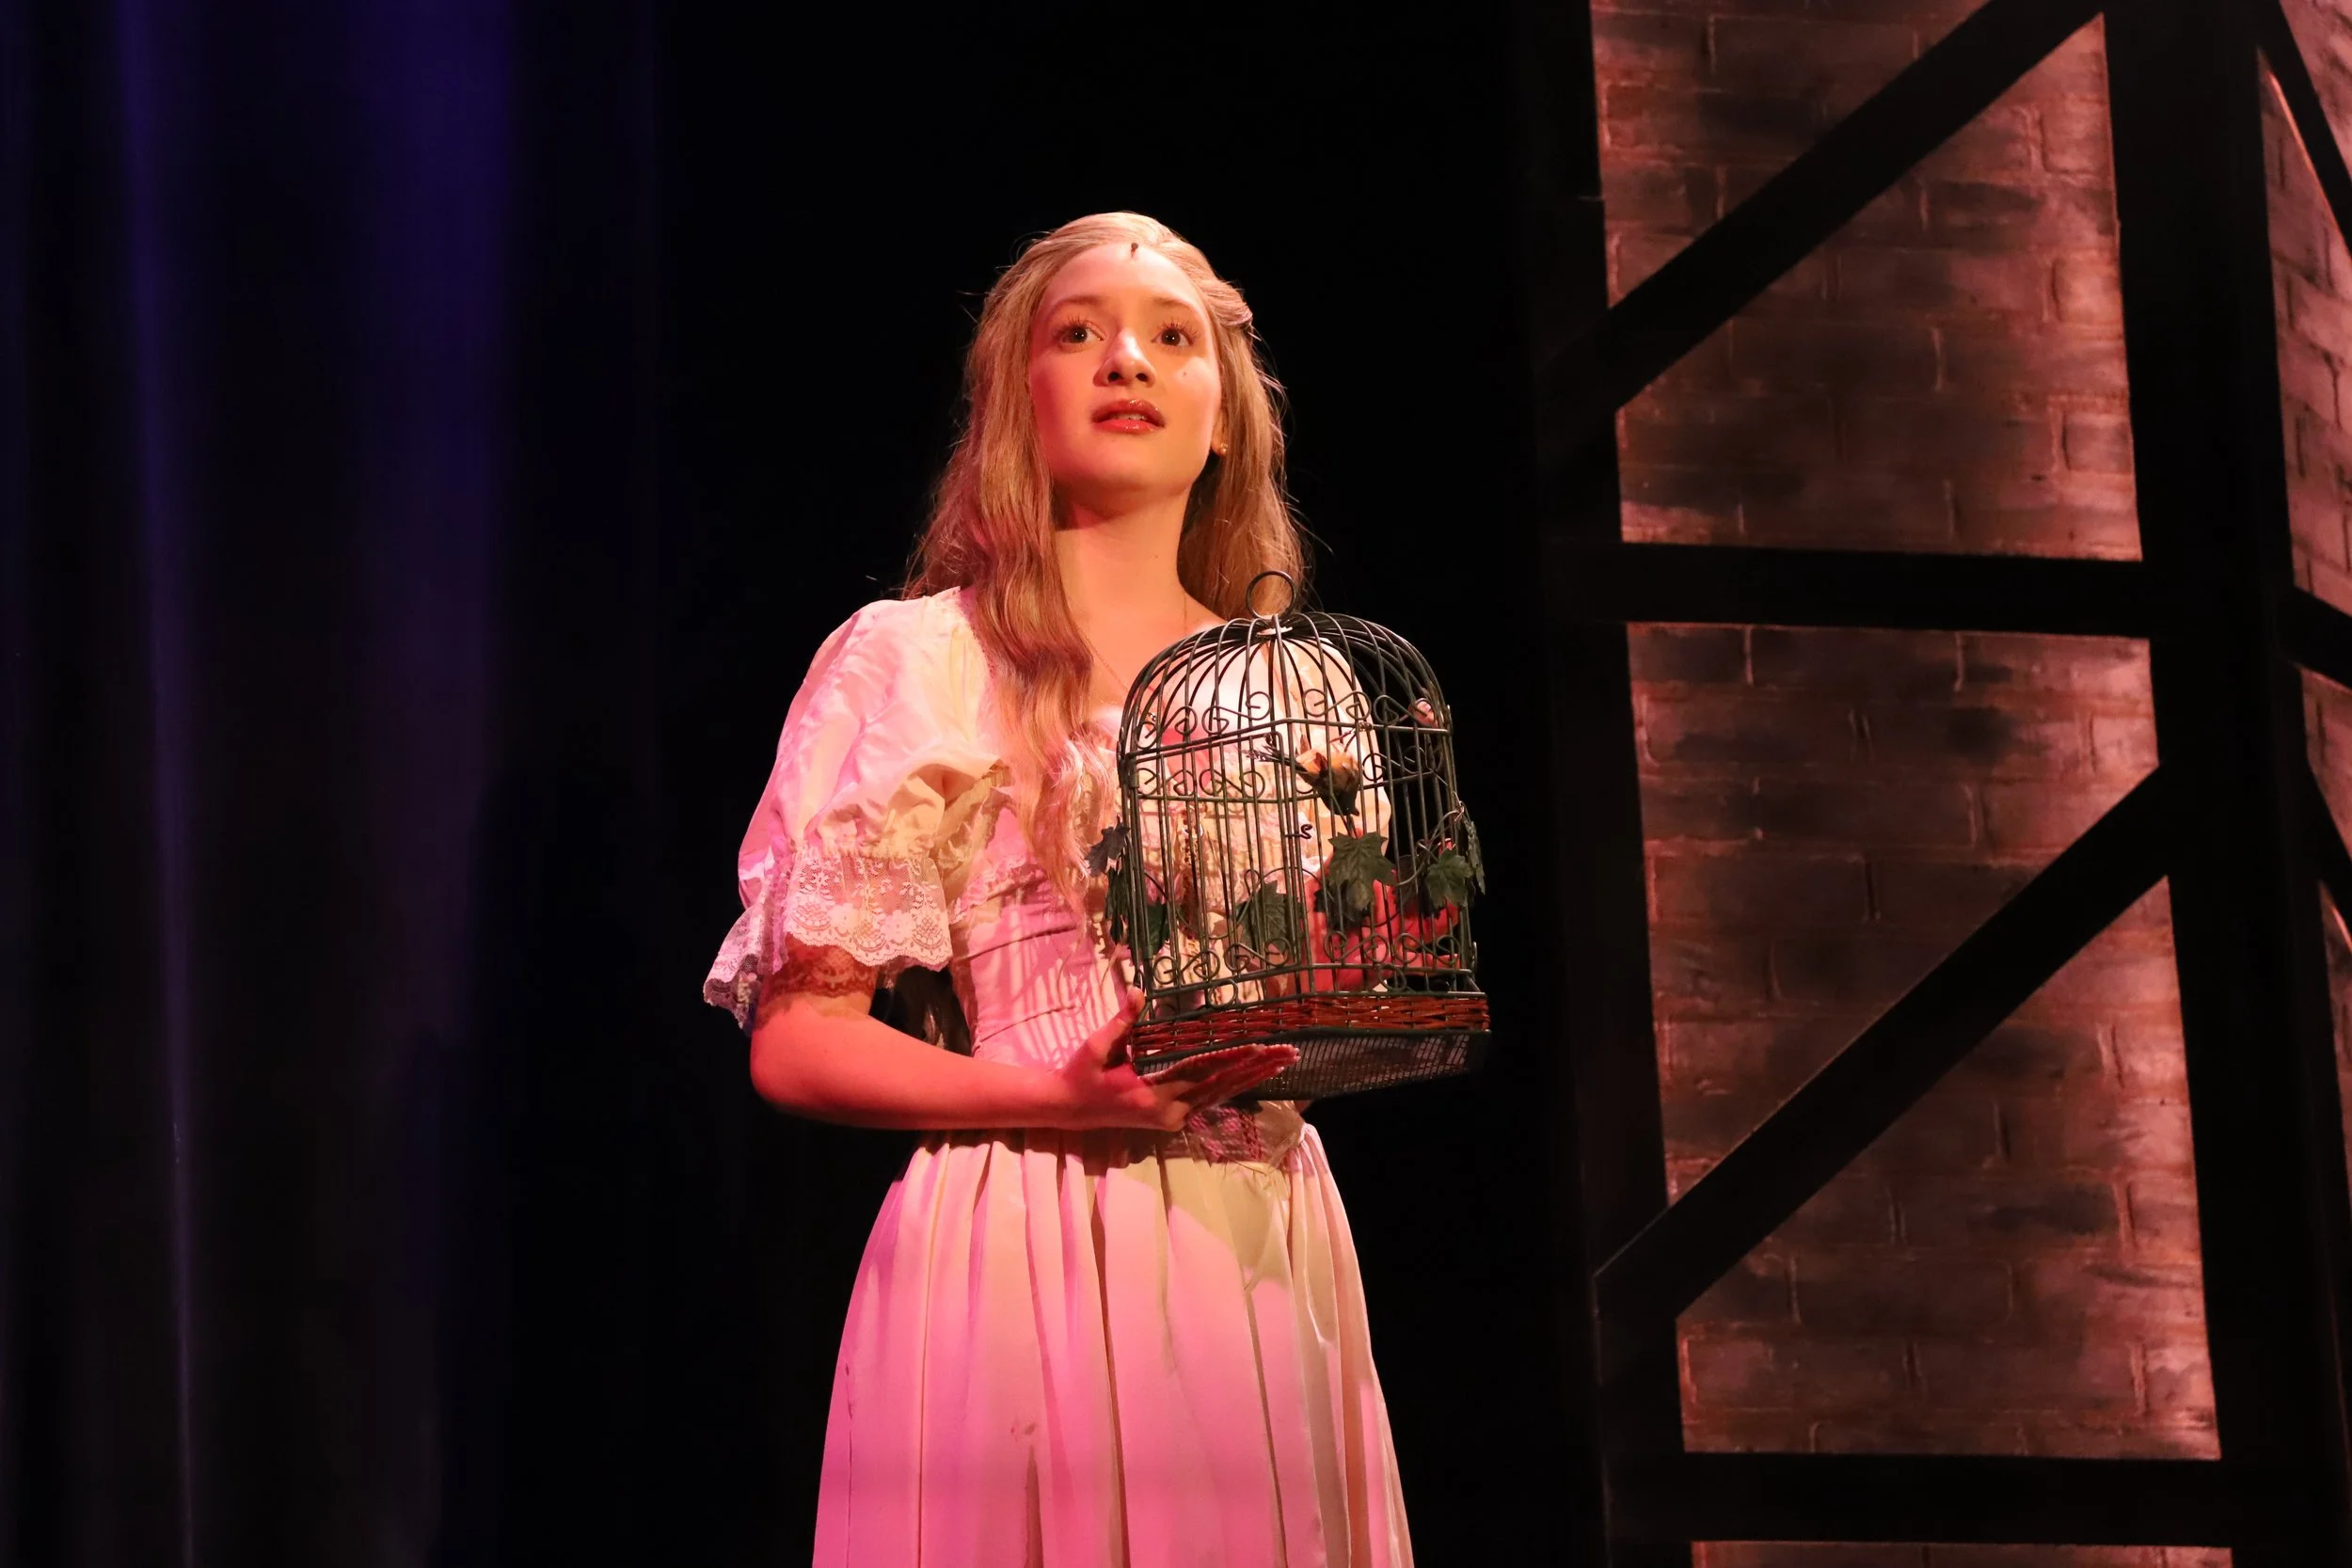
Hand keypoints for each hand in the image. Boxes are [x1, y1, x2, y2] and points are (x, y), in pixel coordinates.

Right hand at [1046, 987, 1299, 1131]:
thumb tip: (1137, 991)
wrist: (1069, 1109)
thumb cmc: (1082, 1075)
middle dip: (1255, 1069)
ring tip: (1282, 1062)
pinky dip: (1234, 1085)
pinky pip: (1209, 1100)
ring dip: (1252, 1078)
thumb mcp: (1095, 1047)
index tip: (1257, 1047)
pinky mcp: (1173, 1119)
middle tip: (1287, 1053)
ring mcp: (1172, 1119)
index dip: (1230, 1059)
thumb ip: (1121, 1022)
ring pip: (1220, 1095)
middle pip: (1221, 1086)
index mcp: (1150, 1094)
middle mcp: (1168, 1111)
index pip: (1199, 1072)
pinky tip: (1255, 1075)